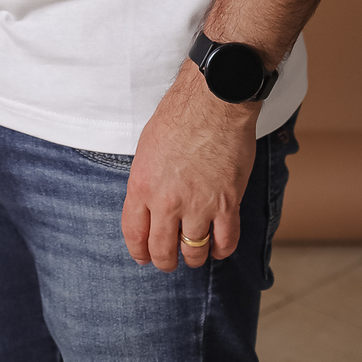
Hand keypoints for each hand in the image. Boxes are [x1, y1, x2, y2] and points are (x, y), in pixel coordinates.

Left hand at [121, 63, 258, 272]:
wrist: (214, 100)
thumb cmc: (180, 114)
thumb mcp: (147, 147)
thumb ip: (147, 180)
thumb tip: (150, 202)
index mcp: (142, 186)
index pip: (134, 234)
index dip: (139, 251)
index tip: (143, 257)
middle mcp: (167, 201)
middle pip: (161, 250)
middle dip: (164, 261)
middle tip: (169, 261)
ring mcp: (198, 205)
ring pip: (193, 252)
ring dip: (193, 258)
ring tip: (196, 254)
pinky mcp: (228, 203)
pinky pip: (225, 241)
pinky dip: (221, 249)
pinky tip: (219, 245)